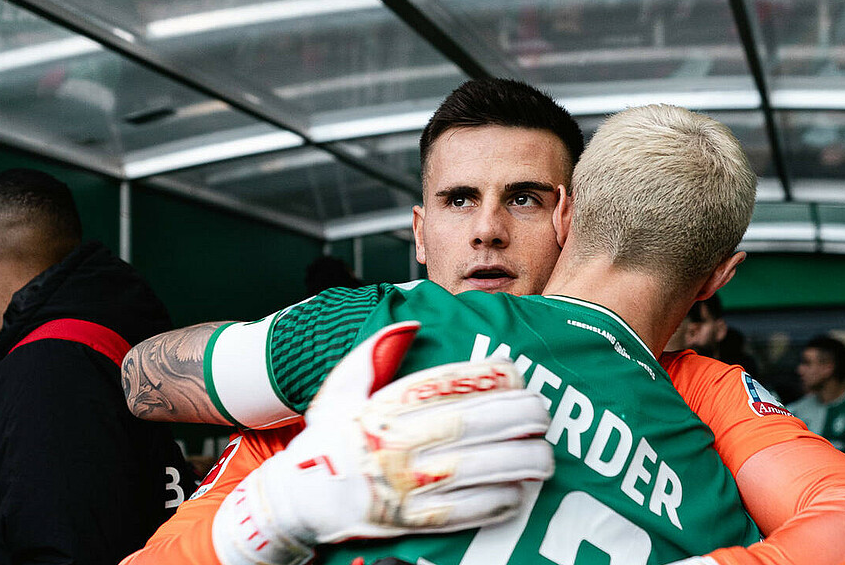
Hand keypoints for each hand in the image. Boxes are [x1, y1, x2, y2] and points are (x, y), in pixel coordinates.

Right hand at [212, 321, 553, 564]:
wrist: (300, 499)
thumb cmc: (328, 440)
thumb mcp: (340, 389)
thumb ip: (374, 353)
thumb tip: (411, 323)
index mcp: (382, 407)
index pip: (445, 384)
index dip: (487, 376)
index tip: (515, 373)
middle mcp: (395, 443)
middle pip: (471, 424)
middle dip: (517, 417)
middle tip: (544, 413)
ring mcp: (404, 485)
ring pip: (476, 469)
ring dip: (520, 461)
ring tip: (544, 455)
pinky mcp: (411, 520)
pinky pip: (465, 512)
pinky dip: (499, 501)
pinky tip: (520, 491)